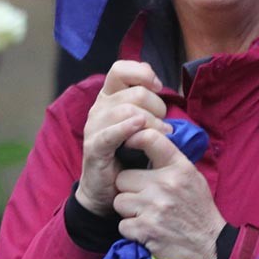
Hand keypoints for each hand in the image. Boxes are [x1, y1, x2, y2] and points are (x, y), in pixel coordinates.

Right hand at [77, 61, 169, 215]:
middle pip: (133, 92)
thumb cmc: (129, 155)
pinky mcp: (94, 148)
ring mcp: (94, 127)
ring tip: (162, 136)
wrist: (109, 189)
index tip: (159, 87)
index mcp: (109, 98)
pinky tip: (139, 129)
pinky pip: (110, 133)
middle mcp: (99, 108)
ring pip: (126, 110)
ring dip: (152, 122)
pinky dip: (126, 128)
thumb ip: (147, 103)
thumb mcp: (140, 123)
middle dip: (157, 107)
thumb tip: (160, 85)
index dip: (142, 73)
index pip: (120, 69)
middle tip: (165, 126)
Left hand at [113, 127, 223, 258]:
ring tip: (147, 215)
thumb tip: (144, 139)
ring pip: (119, 202)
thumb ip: (169, 161)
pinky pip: (122, 224)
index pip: (150, 139)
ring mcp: (155, 208)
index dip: (133, 138)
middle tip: (144, 199)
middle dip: (129, 190)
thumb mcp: (192, 178)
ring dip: (129, 211)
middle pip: (123, 178)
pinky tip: (148, 231)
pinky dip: (132, 230)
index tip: (126, 144)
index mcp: (179, 168)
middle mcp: (166, 185)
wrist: (211, 247)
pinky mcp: (146, 230)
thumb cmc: (198, 210)